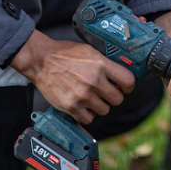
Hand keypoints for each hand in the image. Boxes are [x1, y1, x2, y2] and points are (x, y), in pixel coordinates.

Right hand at [11, 31, 135, 124]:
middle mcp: (93, 81)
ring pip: (104, 110)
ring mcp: (82, 95)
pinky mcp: (71, 106)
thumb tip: (118, 73)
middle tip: (107, 93)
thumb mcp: (90, 51)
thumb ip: (104, 62)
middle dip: (114, 96)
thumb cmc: (64, 54)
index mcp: (101, 64)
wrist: (41, 60)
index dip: (129, 86)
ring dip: (100, 106)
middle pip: (117, 99)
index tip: (125, 87)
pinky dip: (87, 114)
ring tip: (93, 98)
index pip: (128, 80)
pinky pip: (88, 118)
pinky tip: (83, 106)